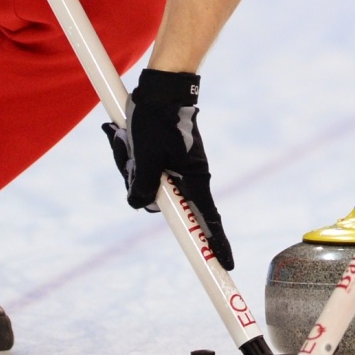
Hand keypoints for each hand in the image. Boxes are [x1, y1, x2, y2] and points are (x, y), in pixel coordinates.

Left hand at [103, 69, 233, 268]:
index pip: (208, 220)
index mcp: (195, 179)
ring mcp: (179, 167)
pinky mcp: (168, 157)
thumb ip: (142, 185)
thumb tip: (139, 204)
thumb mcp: (145, 156)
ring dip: (134, 167)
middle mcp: (190, 176)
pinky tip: (128, 137)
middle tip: (130, 156)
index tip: (226, 267)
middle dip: (142, 187)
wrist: (162, 87)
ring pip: (151, 184)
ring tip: (128, 140)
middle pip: (165, 202)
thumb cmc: (157, 120)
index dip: (216, 245)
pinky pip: (148, 169)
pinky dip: (134, 158)